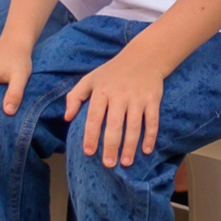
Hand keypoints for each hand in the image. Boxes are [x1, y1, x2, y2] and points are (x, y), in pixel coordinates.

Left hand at [66, 38, 170, 166]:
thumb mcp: (91, 78)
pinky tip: (146, 150)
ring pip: (134, 126)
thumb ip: (75, 96)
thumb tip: (67, 118)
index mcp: (102, 90)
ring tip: (125, 162)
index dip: (91, 135)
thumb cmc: (113, 71)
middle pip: (115, 125)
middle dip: (111, 146)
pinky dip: (150, 136)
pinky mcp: (153, 99)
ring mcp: (137, 98)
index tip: (89, 152)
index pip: (95, 117)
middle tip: (108, 164)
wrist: (144, 56)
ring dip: (130, 146)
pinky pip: (152, 121)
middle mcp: (120, 95)